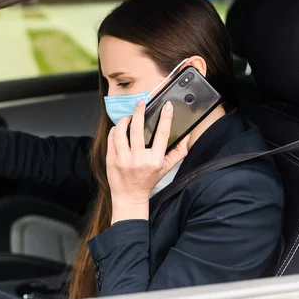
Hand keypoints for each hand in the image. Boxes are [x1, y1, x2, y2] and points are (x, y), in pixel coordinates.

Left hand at [106, 100, 189, 223]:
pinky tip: (119, 128)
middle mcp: (139, 159)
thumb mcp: (167, 168)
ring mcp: (123, 159)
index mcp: (155, 160)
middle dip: (139, 112)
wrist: (129, 196)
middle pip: (137, 128)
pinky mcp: (111, 159)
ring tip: (129, 116)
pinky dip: (115, 130)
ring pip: (121, 131)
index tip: (167, 106)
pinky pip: (112, 138)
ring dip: (124, 119)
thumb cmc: (148, 180)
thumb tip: (187, 135)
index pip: (162, 134)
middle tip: (141, 103)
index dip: (166, 118)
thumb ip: (179, 152)